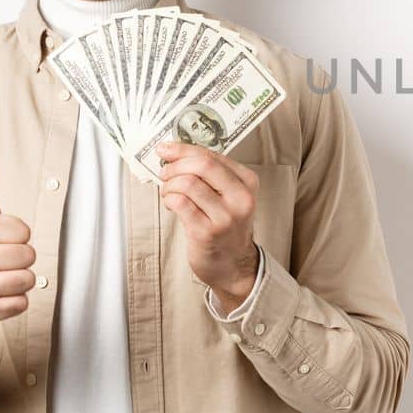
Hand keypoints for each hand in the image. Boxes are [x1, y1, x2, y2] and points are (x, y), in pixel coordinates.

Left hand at [156, 141, 260, 312]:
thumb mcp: (230, 196)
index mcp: (247, 182)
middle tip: (165, 172)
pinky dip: (169, 199)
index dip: (183, 149)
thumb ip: (210, 175)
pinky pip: (180, 203)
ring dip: (169, 185)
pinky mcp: (206, 232)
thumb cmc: (226, 227)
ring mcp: (225, 216)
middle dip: (175, 165)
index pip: (211, 156)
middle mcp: (240, 198)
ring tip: (168, 192)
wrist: (232, 264)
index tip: (166, 148)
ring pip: (187, 183)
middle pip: (202, 165)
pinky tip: (171, 204)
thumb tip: (176, 153)